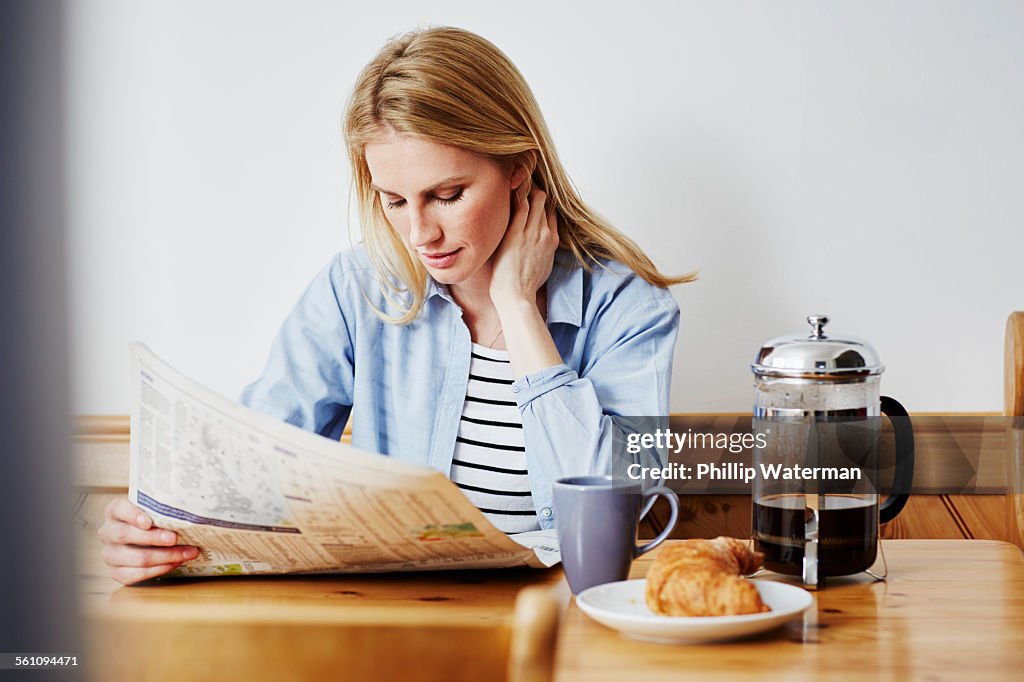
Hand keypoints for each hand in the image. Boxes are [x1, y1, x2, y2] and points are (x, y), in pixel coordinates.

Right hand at [97, 498, 199, 584]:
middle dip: (153, 537)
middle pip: (125, 535)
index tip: (149, 522)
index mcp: (114, 512)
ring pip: (135, 558)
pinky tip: (176, 563)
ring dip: (164, 556)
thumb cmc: (153, 520)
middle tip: (174, 538)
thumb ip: (162, 508)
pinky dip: (159, 569)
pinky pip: (137, 574)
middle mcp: (107, 532)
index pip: (118, 509)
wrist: (145, 540)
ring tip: (187, 553)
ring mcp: (110, 554)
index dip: (133, 515)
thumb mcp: (154, 510)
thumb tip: (187, 509)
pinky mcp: (116, 572)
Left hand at [489, 185, 558, 307]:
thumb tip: (540, 245)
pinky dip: (517, 195)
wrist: (517, 296)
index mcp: (552, 240)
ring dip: (526, 188)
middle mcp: (545, 233)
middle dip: (534, 190)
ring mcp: (532, 233)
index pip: (551, 212)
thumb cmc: (525, 285)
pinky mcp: (516, 235)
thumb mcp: (543, 265)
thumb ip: (544, 250)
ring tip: (515, 178)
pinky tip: (510, 187)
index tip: (533, 193)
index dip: (542, 201)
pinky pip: (520, 207)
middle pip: (543, 202)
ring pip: (534, 200)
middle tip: (520, 179)